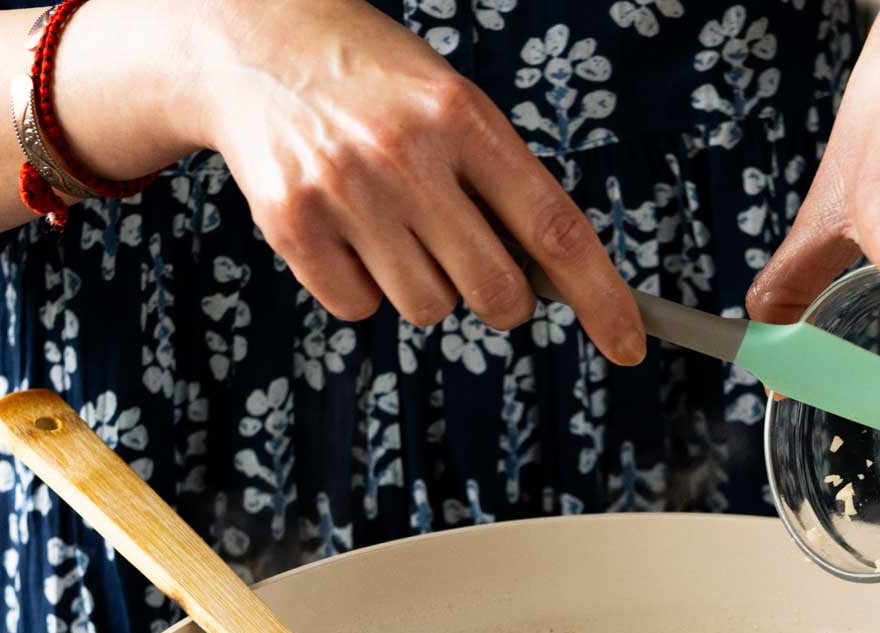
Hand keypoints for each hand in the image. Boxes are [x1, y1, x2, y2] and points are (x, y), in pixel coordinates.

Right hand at [180, 0, 643, 361]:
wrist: (250, 40)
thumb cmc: (373, 83)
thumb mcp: (450, 102)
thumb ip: (498, 181)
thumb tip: (551, 278)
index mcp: (464, 117)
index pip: (554, 229)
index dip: (601, 298)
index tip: (629, 346)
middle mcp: (407, 155)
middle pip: (494, 291)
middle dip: (500, 299)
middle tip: (478, 266)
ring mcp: (346, 193)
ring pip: (428, 308)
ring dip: (424, 286)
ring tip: (392, 222)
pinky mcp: (292, 226)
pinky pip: (359, 309)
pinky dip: (362, 288)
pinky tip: (346, 231)